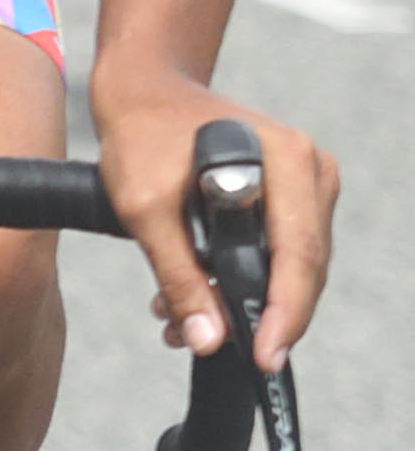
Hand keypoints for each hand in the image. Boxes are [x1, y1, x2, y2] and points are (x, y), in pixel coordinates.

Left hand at [91, 62, 337, 366]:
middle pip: (302, 267)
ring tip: (180, 322)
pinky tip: (192, 298)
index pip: (301, 255)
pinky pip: (278, 250)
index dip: (285, 313)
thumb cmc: (141, 135)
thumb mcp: (145, 208)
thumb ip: (179, 275)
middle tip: (208, 346)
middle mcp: (310, 170)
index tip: (265, 358)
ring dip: (241, 300)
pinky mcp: (289, 196)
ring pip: (290, 266)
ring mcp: (305, 182)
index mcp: (288, 160)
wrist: (141, 92)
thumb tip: (209, 340)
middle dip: (258, 316)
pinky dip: (240, 278)